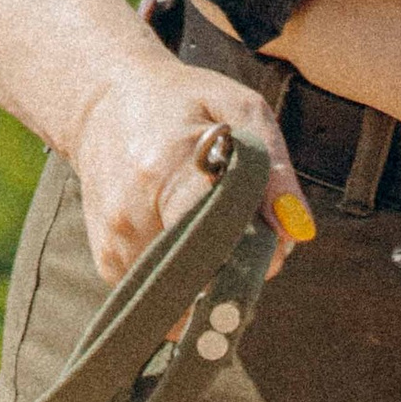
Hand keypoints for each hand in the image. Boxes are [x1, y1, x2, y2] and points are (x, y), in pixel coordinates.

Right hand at [63, 39, 311, 285]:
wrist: (102, 103)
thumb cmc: (182, 102)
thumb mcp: (238, 108)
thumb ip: (274, 167)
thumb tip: (298, 230)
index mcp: (163, 171)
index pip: (217, 241)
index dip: (254, 256)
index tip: (272, 250)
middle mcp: (131, 216)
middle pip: (208, 279)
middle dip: (243, 272)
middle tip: (252, 239)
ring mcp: (115, 246)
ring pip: (189, 298)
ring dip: (217, 279)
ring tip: (217, 231)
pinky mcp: (110, 265)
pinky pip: (168, 298)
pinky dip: (191, 283)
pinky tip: (192, 242)